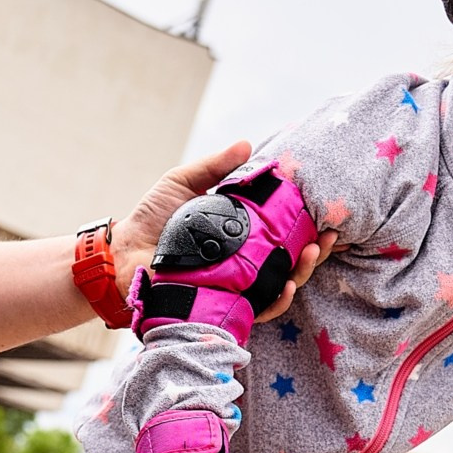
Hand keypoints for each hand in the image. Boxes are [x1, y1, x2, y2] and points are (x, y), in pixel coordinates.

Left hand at [114, 138, 336, 317]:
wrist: (122, 252)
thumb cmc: (152, 219)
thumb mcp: (183, 183)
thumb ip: (215, 167)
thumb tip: (248, 143)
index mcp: (241, 236)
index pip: (284, 232)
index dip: (308, 225)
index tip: (326, 211)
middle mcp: (244, 264)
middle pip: (292, 261)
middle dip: (317, 251)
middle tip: (329, 236)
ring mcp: (236, 286)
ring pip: (282, 286)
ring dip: (304, 272)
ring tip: (313, 252)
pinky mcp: (223, 306)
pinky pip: (258, 309)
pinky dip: (276, 299)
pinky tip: (286, 285)